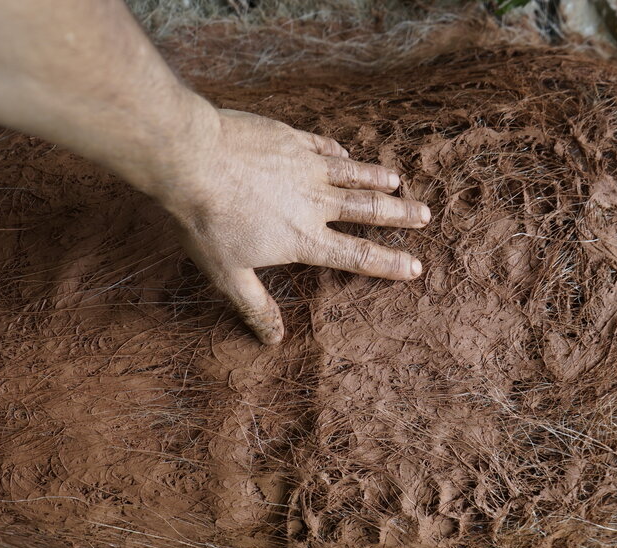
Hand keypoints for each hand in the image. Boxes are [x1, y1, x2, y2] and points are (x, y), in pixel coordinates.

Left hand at [154, 106, 431, 343]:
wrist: (192, 159)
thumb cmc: (206, 220)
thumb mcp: (227, 275)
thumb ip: (256, 306)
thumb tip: (274, 340)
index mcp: (304, 238)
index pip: (356, 255)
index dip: (388, 263)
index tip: (414, 266)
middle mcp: (314, 201)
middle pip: (367, 209)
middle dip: (399, 215)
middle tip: (424, 215)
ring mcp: (305, 166)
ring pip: (352, 174)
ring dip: (377, 179)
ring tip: (397, 182)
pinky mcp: (290, 139)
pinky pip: (323, 146)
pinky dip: (340, 153)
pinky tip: (346, 153)